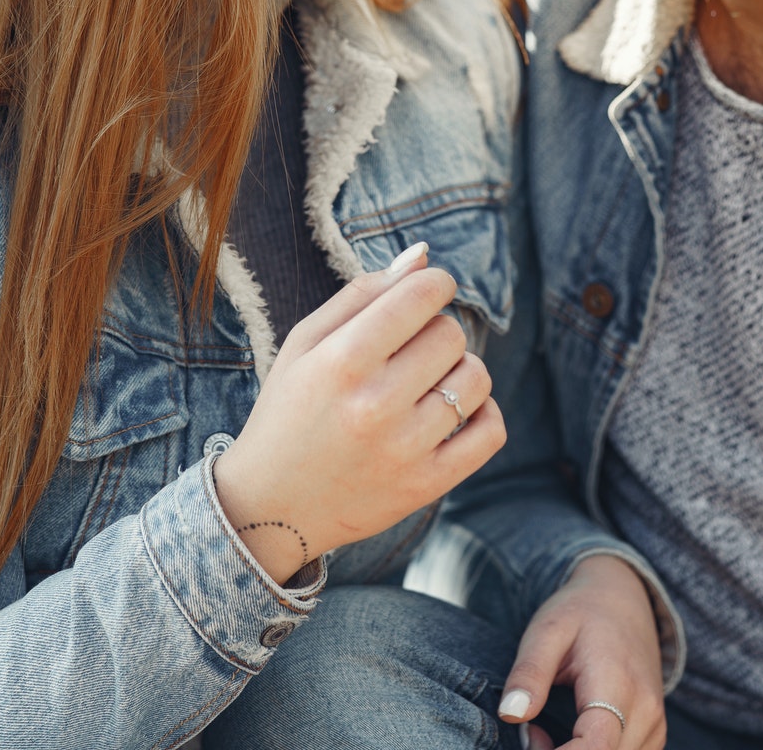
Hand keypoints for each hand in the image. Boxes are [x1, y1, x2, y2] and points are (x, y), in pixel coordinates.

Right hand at [212, 243, 505, 582]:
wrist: (271, 506)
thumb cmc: (288, 412)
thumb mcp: (306, 343)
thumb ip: (363, 292)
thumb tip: (424, 256)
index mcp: (342, 360)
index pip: (423, 296)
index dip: (435, 285)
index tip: (428, 294)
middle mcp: (375, 404)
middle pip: (451, 335)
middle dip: (437, 331)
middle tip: (410, 350)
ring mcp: (405, 449)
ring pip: (476, 379)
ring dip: (459, 372)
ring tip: (426, 383)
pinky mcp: (427, 485)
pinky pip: (491, 432)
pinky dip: (484, 413)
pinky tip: (454, 411)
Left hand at [498, 554, 665, 749]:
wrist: (622, 598)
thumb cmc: (580, 612)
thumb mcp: (546, 630)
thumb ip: (529, 672)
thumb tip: (511, 714)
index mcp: (618, 684)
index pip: (596, 748)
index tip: (530, 739)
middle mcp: (646, 711)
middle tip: (530, 732)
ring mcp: (655, 725)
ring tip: (546, 731)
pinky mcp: (654, 734)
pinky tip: (570, 737)